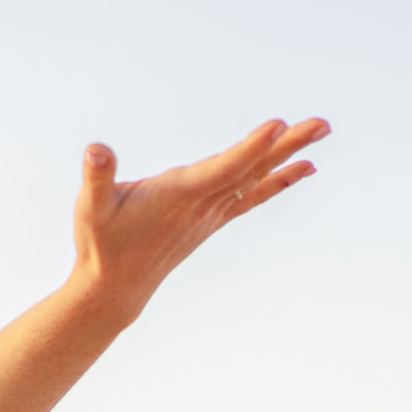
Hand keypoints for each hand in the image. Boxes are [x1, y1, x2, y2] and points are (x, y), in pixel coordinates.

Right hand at [72, 116, 330, 317]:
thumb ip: (96, 177)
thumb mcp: (89, 208)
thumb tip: (95, 151)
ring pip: (256, 177)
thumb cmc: (101, 243)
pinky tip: (305, 168)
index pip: (221, 169)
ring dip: (290, 154)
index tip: (279, 126)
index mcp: (176, 195)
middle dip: (286, 145)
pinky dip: (280, 180)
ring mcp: (211, 212)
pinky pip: (253, 195)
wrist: (115, 286)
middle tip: (322, 125)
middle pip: (251, 169)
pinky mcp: (212, 218)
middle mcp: (202, 204)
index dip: (249, 148)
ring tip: (321, 131)